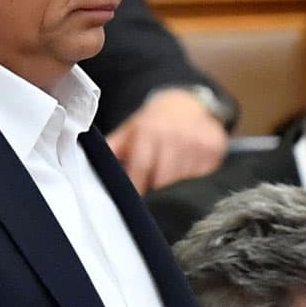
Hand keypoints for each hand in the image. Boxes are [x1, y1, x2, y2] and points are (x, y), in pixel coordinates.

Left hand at [107, 88, 229, 191]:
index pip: (141, 169)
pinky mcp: (215, 148)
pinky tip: (187, 176)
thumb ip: (111, 150)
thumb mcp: (128, 131)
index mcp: (149, 130)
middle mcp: (174, 134)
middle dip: (156, 191)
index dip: (136, 188)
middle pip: (164, 180)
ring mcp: (197, 141)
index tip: (133, 202)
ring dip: (175, 189)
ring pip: (184, 182)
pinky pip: (203, 177)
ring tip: (169, 184)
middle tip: (152, 195)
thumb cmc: (151, 123)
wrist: (185, 104)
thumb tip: (90, 170)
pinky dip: (193, 182)